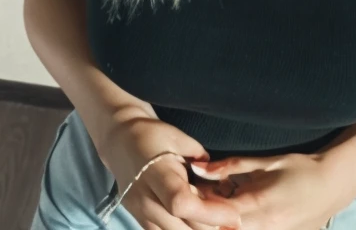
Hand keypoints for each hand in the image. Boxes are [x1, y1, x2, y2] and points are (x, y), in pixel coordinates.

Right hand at [97, 108, 242, 228]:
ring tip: (221, 226)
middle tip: (234, 224)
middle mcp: (145, 200)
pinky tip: (200, 225)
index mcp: (156, 174)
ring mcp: (140, 214)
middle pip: (180, 227)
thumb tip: (221, 178)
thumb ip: (200, 159)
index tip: (233, 215)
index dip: (209, 213)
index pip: (181, 203)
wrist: (121, 143)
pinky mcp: (140, 222)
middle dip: (211, 228)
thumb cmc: (153, 135)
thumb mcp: (178, 138)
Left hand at [189, 151, 348, 229]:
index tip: (188, 192)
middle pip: (221, 228)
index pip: (217, 214)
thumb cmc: (300, 169)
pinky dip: (235, 224)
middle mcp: (262, 228)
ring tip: (216, 205)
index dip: (198, 205)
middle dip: (205, 217)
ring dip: (220, 221)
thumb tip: (198, 166)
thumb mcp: (265, 162)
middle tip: (196, 199)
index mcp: (258, 205)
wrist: (333, 186)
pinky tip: (234, 214)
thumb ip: (230, 166)